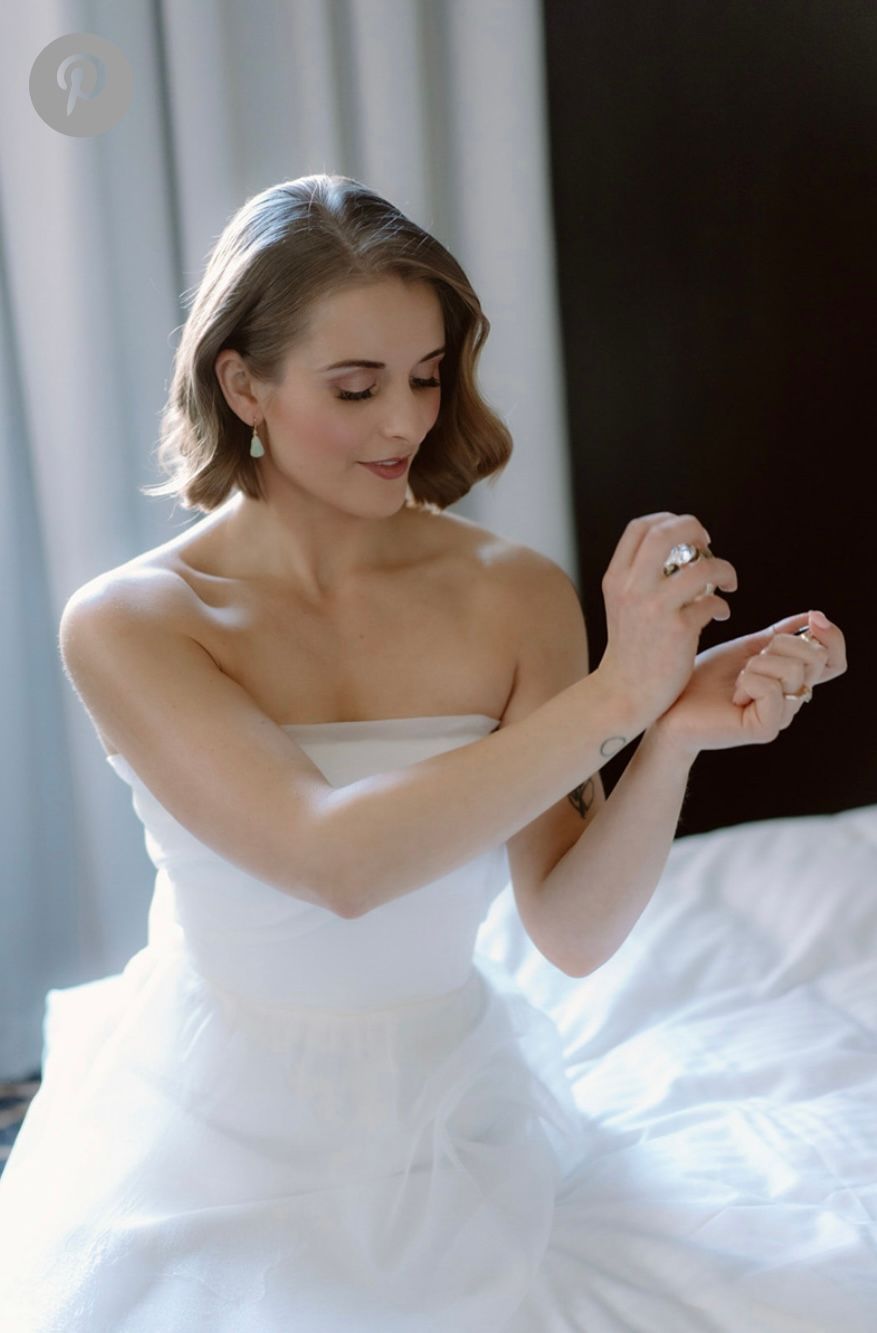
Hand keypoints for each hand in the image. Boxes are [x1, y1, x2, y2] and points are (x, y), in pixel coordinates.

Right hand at [598, 512, 737, 726]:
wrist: (625, 692)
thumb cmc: (631, 649)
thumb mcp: (623, 605)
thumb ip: (642, 577)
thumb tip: (684, 552)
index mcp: (616, 578)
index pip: (640, 527)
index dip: (669, 520)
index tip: (688, 536)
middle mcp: (632, 588)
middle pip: (666, 533)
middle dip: (695, 530)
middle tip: (708, 546)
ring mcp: (654, 608)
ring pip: (701, 567)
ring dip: (724, 569)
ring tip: (728, 582)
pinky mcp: (678, 630)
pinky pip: (712, 602)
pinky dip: (722, 605)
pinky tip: (720, 613)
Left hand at [650, 610, 846, 759]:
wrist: (669, 707)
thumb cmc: (701, 680)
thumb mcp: (745, 649)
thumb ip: (779, 636)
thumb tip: (812, 617)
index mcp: (790, 681)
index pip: (833, 660)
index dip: (832, 638)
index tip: (814, 618)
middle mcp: (791, 700)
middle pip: (814, 658)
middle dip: (780, 645)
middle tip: (750, 660)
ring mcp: (780, 716)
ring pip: (793, 670)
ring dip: (758, 664)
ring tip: (737, 679)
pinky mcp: (765, 729)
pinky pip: (773, 689)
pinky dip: (748, 681)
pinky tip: (733, 695)